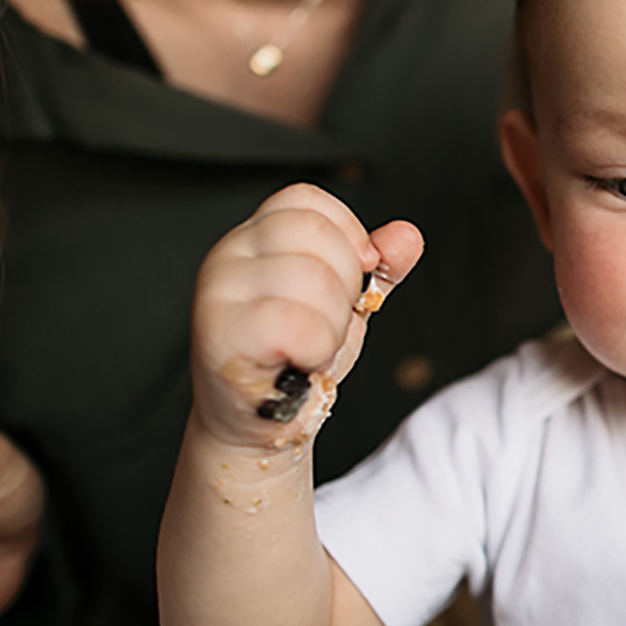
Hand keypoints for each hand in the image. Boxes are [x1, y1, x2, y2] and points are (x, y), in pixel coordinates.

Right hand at [189, 184, 422, 448]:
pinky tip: (299, 361)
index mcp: (255, 237)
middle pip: (314, 233)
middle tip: (324, 324)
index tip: (355, 276)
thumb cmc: (293, 358)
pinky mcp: (220, 333)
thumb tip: (406, 236)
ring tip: (309, 347)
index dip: (346, 235)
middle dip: (344, 286)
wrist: (255, 425)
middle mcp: (230, 254)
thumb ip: (377, 268)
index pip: (306, 200)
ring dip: (331, 326)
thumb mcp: (343, 303)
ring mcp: (219, 291)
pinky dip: (316, 348)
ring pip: (312, 279)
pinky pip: (296, 324)